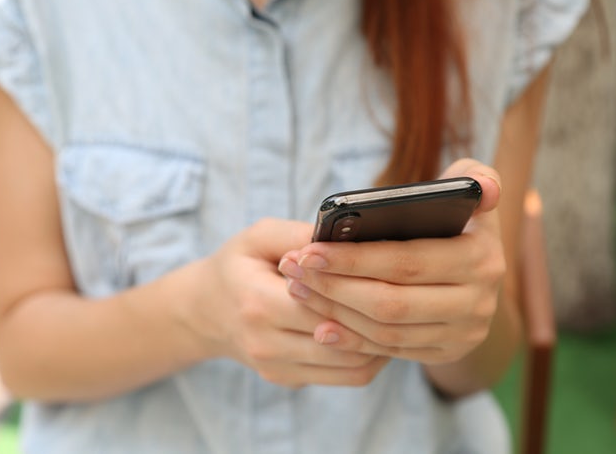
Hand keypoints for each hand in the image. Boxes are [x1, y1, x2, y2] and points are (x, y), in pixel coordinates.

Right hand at [180, 218, 388, 387]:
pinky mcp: (288, 380)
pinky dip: (369, 357)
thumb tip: (347, 237)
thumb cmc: (239, 266)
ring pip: (351, 366)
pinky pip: (344, 377)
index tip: (391, 273)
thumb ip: (299, 235)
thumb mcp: (259, 236)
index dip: (360, 290)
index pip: (324, 304)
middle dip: (379, 318)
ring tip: (400, 315)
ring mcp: (277, 368)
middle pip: (343, 339)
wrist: (206, 311)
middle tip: (409, 296)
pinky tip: (380, 332)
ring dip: (382, 343)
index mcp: (257, 303)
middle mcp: (266, 344)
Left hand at [278, 159, 504, 364]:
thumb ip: (474, 175)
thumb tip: (484, 189)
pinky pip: (391, 351)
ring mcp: (464, 333)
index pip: (406, 262)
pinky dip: (353, 339)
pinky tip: (321, 325)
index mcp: (481, 258)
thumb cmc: (458, 220)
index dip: (354, 259)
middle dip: (334, 287)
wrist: (477, 274)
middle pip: (390, 302)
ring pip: (386, 330)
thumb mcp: (470, 192)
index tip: (309, 250)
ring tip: (299, 289)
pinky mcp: (446, 353)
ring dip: (336, 312)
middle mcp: (478, 302)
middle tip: (294, 269)